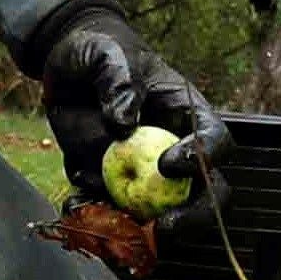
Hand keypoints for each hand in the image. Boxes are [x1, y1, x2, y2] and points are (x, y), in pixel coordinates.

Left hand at [19, 0, 230, 224]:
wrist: (66, 70)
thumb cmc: (99, 52)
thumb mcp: (105, 54)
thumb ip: (116, 80)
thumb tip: (123, 123)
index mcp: (186, 115)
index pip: (214, 141)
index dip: (201, 158)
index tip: (167, 165)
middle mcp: (173, 151)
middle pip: (204, 193)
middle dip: (191, 216)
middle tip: (163, 226)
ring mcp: (144, 174)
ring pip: (159, 214)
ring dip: (138, 227)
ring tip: (106, 224)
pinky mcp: (110, 186)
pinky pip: (109, 212)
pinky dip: (95, 218)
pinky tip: (75, 208)